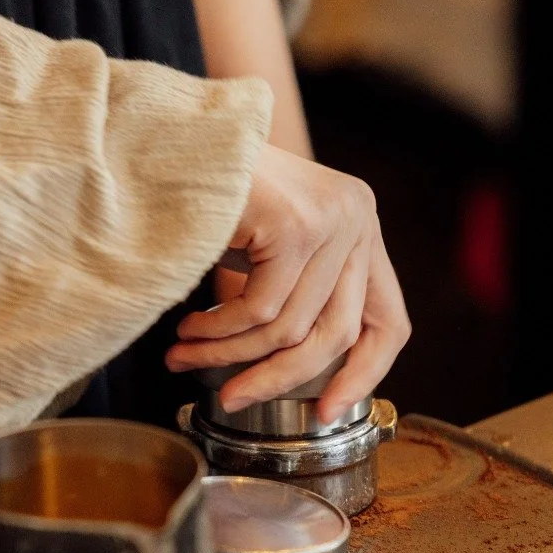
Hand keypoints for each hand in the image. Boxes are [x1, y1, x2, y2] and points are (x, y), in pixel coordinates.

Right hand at [165, 144, 409, 424]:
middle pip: (339, 334)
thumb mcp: (266, 248)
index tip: (326, 412)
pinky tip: (189, 328)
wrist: (163, 139)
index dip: (364, 374)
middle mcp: (359, 217)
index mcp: (360, 224)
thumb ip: (294, 295)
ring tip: (185, 355)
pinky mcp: (298, 225)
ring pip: (292, 328)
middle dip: (279, 379)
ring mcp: (335, 218)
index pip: (388, 320)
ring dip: (230, 354)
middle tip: (232, 399)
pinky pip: (261, 309)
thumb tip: (289, 376)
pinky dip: (220, 331)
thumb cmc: (206, 194)